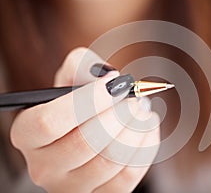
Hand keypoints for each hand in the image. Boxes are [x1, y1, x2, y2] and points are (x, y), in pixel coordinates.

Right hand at [10, 47, 159, 192]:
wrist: (86, 128)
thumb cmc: (78, 102)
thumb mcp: (71, 77)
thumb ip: (82, 66)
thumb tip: (109, 77)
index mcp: (28, 135)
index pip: (50, 122)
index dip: (87, 101)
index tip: (114, 84)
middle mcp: (44, 167)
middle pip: (84, 143)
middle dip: (117, 115)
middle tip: (135, 98)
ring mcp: (73, 186)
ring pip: (110, 160)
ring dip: (135, 128)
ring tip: (142, 108)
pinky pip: (128, 175)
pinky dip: (145, 146)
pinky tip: (146, 126)